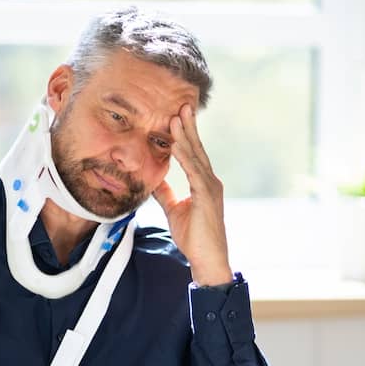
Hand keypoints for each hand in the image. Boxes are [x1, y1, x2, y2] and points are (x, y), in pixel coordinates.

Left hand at [153, 104, 234, 285]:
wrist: (208, 260)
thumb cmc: (194, 238)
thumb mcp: (174, 210)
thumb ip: (166, 194)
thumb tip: (154, 181)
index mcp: (203, 183)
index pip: (194, 153)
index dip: (185, 135)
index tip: (176, 117)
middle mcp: (210, 181)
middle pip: (197, 149)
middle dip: (189, 127)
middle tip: (182, 105)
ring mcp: (210, 188)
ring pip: (196, 156)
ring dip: (186, 136)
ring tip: (176, 118)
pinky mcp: (207, 197)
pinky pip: (194, 172)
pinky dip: (185, 157)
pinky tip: (176, 144)